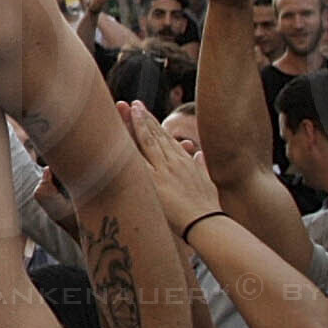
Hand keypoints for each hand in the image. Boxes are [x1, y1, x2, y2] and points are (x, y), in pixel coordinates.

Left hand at [119, 102, 218, 234]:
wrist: (207, 223)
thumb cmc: (208, 208)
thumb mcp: (207, 182)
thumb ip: (201, 166)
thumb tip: (199, 154)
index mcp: (185, 161)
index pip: (166, 138)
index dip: (155, 123)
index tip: (144, 111)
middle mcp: (174, 161)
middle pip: (156, 134)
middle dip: (142, 117)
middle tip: (131, 103)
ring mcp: (164, 170)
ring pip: (148, 141)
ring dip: (136, 123)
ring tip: (126, 107)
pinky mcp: (155, 181)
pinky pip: (138, 160)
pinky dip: (129, 145)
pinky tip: (120, 133)